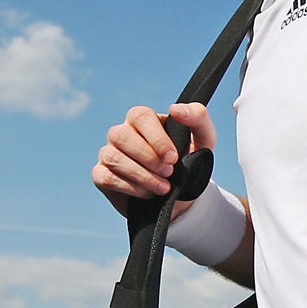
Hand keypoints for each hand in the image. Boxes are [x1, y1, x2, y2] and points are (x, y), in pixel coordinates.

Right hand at [91, 102, 217, 215]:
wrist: (181, 198)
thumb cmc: (190, 164)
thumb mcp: (204, 140)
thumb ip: (197, 117)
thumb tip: (175, 109)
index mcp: (144, 120)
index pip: (140, 116)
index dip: (156, 138)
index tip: (173, 157)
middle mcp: (123, 133)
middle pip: (121, 135)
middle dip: (148, 158)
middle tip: (169, 172)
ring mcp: (109, 153)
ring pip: (112, 156)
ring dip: (141, 175)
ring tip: (163, 187)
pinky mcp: (102, 175)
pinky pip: (105, 176)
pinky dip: (130, 187)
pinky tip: (147, 193)